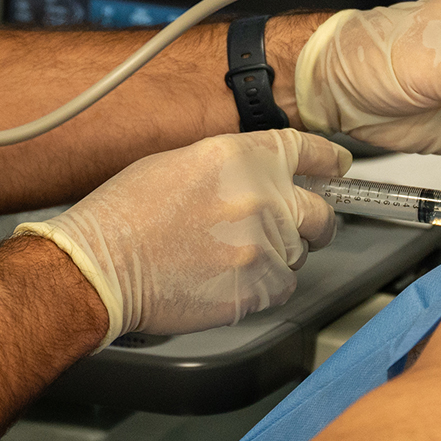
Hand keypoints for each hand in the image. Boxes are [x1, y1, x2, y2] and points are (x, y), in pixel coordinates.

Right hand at [15, 130, 349, 345]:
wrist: (103, 265)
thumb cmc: (126, 214)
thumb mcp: (180, 163)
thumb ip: (231, 169)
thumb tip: (254, 183)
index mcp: (243, 157)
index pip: (307, 151)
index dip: (327, 160)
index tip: (337, 167)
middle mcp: (263, 197)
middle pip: (320, 214)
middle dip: (313, 223)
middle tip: (302, 229)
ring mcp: (264, 246)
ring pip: (297, 256)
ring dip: (276, 258)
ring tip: (232, 260)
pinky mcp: (256, 289)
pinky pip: (280, 288)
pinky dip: (263, 287)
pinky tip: (230, 281)